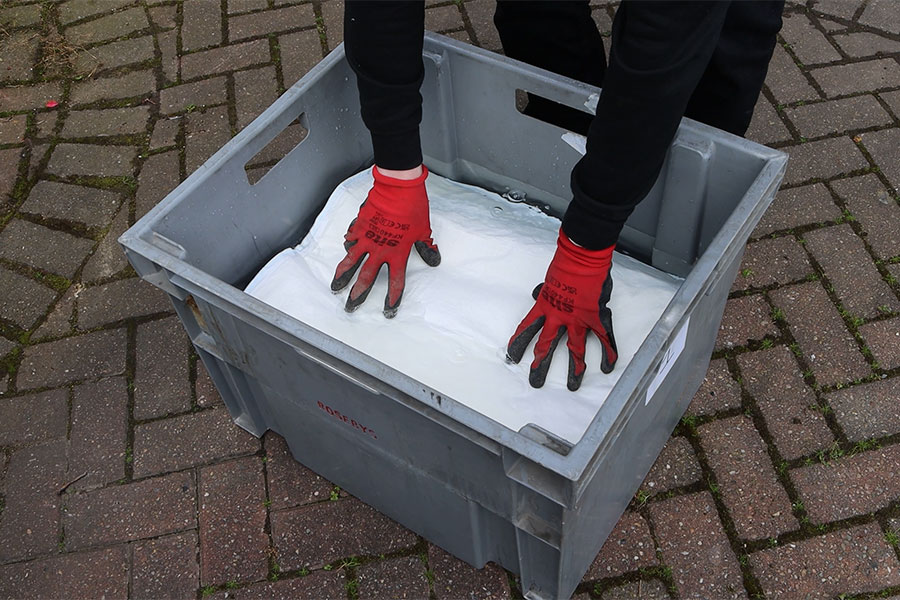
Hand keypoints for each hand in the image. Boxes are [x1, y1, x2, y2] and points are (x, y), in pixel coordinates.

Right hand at [331, 166, 439, 316]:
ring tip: (335, 286)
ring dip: (342, 276)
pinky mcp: (359, 226)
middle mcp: (379, 250)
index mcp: (398, 254)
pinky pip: (350, 239)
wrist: (398, 188)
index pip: (395, 282)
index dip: (392, 298)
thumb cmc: (413, 208)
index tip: (388, 311)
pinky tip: (346, 248)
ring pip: (350, 262)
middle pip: (366, 278)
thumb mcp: (424, 231)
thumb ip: (426, 248)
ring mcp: (366, 238)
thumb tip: (434, 260)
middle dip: (357, 294)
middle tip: (349, 307)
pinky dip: (348, 245)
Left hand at [506, 230, 617, 389]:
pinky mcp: (596, 318)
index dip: (518, 344)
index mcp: (544, 308)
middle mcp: (558, 318)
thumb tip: (536, 293)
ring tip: (572, 386)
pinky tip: (607, 368)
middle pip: (545, 346)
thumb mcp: (548, 280)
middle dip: (539, 366)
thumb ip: (543, 291)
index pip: (526, 329)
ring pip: (574, 350)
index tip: (512, 357)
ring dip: (574, 370)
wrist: (583, 257)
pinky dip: (607, 354)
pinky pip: (603, 340)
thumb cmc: (566, 265)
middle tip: (535, 381)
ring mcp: (578, 320)